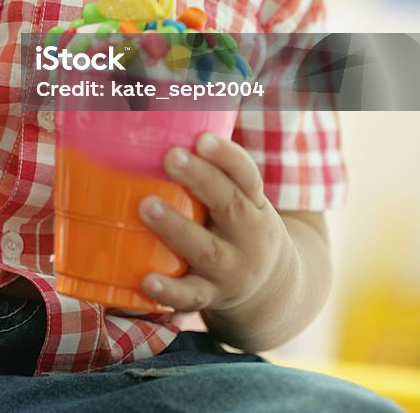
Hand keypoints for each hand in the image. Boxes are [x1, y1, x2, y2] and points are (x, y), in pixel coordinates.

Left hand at [138, 133, 294, 318]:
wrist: (273, 291)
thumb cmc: (239, 228)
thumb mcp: (243, 201)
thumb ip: (212, 173)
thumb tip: (162, 120)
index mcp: (256, 206)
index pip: (247, 176)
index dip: (227, 156)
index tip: (203, 138)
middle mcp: (249, 237)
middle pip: (230, 206)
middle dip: (201, 180)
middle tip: (170, 157)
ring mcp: (231, 271)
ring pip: (206, 250)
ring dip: (176, 228)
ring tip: (147, 206)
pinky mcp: (211, 298)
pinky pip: (191, 297)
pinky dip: (169, 292)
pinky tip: (146, 280)